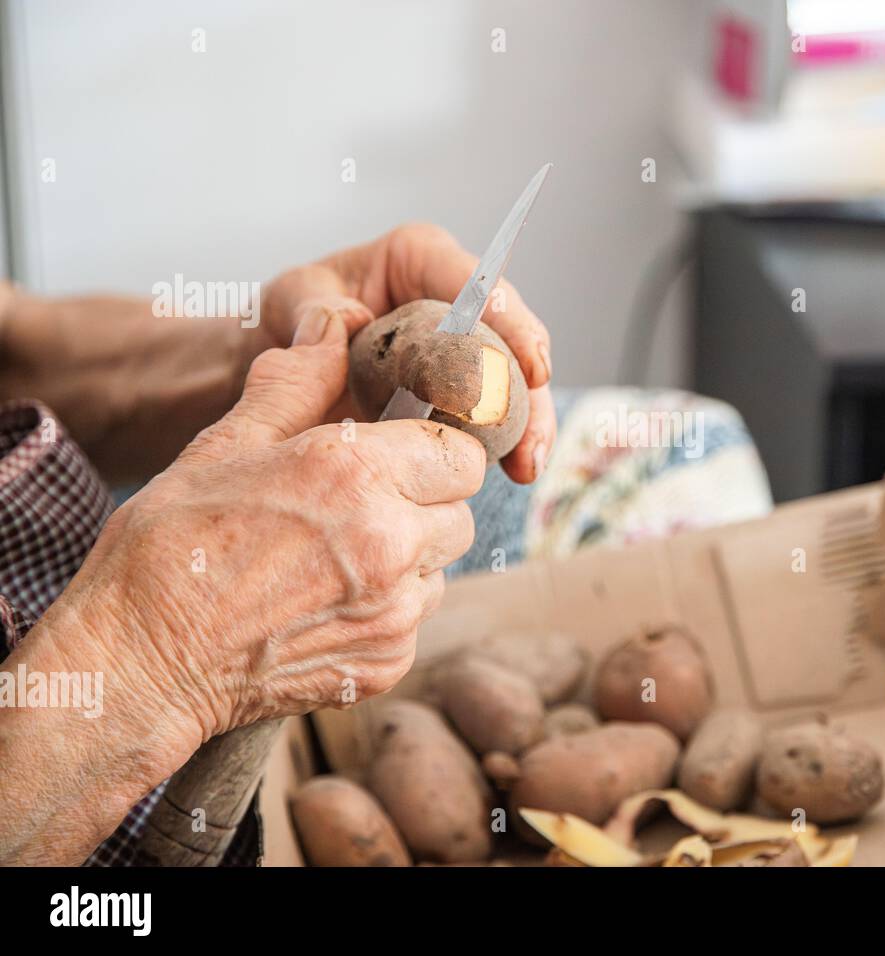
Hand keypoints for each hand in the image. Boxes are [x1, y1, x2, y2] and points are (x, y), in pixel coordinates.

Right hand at [51, 300, 483, 754]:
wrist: (138, 664)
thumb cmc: (169, 547)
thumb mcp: (227, 445)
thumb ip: (298, 381)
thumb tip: (335, 321)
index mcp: (359, 473)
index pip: (462, 454)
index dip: (433, 454)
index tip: (397, 460)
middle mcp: (392, 542)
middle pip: (462, 512)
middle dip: (424, 505)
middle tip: (361, 509)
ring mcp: (395, 611)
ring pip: (442, 568)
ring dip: (408, 560)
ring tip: (335, 560)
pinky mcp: (388, 663)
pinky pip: (415, 622)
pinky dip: (385, 612)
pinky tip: (323, 606)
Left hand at [256, 223, 555, 483]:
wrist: (276, 355)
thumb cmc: (285, 315)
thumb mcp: (287, 301)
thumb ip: (313, 309)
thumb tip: (350, 318)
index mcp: (419, 258)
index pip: (479, 285)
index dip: (514, 326)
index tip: (534, 369)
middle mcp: (452, 296)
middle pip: (511, 338)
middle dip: (530, 391)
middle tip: (533, 440)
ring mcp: (461, 344)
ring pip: (513, 380)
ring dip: (528, 426)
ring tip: (528, 468)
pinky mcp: (460, 386)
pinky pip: (494, 412)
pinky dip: (506, 442)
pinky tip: (515, 472)